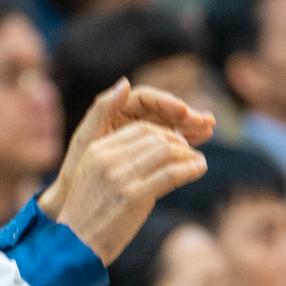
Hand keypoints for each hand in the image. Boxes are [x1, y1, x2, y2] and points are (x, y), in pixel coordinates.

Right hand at [39, 82, 212, 261]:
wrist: (74, 245)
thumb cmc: (88, 217)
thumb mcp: (95, 179)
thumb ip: (118, 163)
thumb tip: (155, 155)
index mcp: (97, 151)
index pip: (138, 129)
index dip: (163, 133)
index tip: (177, 142)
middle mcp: (108, 159)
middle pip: (154, 137)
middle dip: (178, 142)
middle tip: (191, 152)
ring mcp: (121, 176)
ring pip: (165, 151)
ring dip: (188, 154)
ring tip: (199, 161)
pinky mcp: (134, 196)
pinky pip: (170, 174)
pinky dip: (190, 169)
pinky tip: (200, 169)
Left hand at [56, 78, 215, 170]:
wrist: (75, 203)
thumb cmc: (75, 170)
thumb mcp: (88, 140)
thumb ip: (103, 109)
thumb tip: (125, 81)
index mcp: (115, 111)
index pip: (147, 99)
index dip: (166, 102)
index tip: (182, 111)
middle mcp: (130, 119)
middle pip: (163, 110)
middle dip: (184, 114)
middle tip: (205, 121)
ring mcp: (140, 137)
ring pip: (170, 125)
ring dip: (190, 126)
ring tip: (209, 128)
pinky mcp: (147, 154)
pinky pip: (170, 143)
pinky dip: (185, 141)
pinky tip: (201, 142)